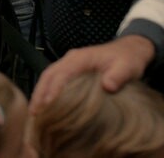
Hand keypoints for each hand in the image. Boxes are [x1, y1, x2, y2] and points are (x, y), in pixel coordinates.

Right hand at [30, 35, 154, 113]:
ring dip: (40, 94)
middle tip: (33, 114)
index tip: (47, 106)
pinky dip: (46, 92)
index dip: (52, 90)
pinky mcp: (71, 71)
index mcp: (80, 58)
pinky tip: (46, 107)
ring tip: (35, 114)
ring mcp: (69, 64)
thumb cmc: (128, 59)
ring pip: (47, 78)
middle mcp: (70, 60)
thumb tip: (107, 86)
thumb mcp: (127, 67)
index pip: (60, 74)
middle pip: (48, 75)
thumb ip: (118, 76)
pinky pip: (53, 80)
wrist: (130, 49)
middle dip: (39, 94)